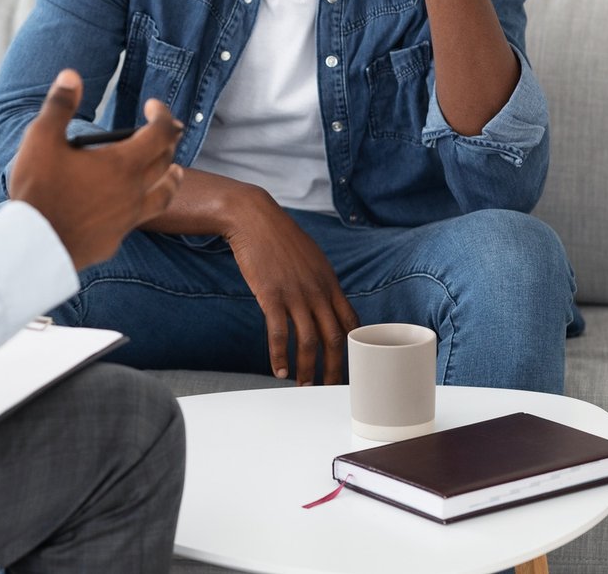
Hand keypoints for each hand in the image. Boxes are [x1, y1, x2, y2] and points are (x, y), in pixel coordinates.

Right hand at [9, 69, 184, 270]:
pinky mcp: (116, 238)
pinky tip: (135, 205)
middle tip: (165, 131)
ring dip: (172, 177)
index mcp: (122, 163)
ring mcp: (128, 217)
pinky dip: (146, 204)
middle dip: (168, 141)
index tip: (153, 105)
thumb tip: (71, 76)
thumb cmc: (39, 190)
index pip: (159, 133)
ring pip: (164, 194)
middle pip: (166, 162)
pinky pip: (141, 218)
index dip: (162, 115)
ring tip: (174, 171)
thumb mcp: (42, 139)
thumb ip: (60, 105)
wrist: (34, 245)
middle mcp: (134, 191)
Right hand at [223, 186, 360, 385]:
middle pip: (334, 339)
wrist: (255, 219)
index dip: (353, 348)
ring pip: (308, 341)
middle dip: (334, 369)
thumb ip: (321, 283)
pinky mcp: (271, 296)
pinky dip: (280, 356)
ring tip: (303, 385)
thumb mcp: (312, 258)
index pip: (351, 322)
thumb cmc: (280, 238)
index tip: (349, 365)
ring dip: (307, 369)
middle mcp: (317, 291)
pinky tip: (279, 369)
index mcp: (330, 283)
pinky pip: (279, 334)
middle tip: (329, 388)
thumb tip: (325, 303)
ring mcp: (295, 294)